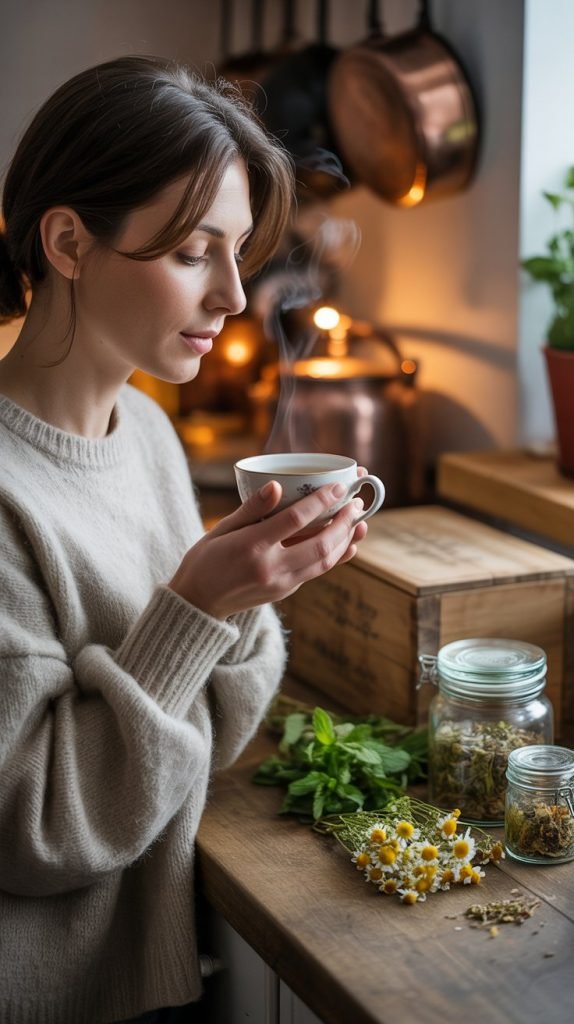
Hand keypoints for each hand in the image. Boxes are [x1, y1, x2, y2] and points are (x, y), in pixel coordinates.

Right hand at [168, 480, 367, 619]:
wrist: (198, 603)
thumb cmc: (205, 560)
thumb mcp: (221, 528)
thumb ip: (251, 507)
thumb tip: (276, 485)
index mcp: (251, 546)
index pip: (294, 520)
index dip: (320, 501)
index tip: (338, 486)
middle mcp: (270, 568)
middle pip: (320, 545)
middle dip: (344, 522)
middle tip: (357, 502)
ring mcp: (281, 583)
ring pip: (324, 561)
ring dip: (345, 539)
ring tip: (359, 520)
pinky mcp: (286, 592)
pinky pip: (317, 571)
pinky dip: (336, 556)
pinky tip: (348, 543)